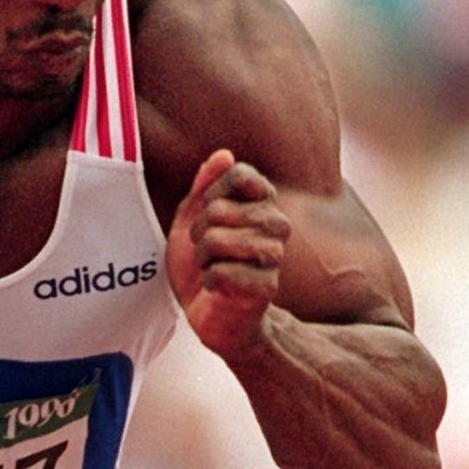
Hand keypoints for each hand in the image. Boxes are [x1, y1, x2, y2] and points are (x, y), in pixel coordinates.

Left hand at [166, 149, 290, 360]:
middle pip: (220, 209)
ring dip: (203, 259)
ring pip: (218, 240)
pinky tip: (218, 288)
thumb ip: (205, 185)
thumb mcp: (192, 218)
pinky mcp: (268, 286)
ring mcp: (275, 255)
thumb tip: (224, 154)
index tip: (207, 216)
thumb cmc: (204, 263)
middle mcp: (276, 224)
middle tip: (206, 250)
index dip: (209, 195)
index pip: (239, 174)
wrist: (211, 313)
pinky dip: (209, 282)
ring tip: (212, 267)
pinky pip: (220, 273)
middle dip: (199, 232)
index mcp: (262, 202)